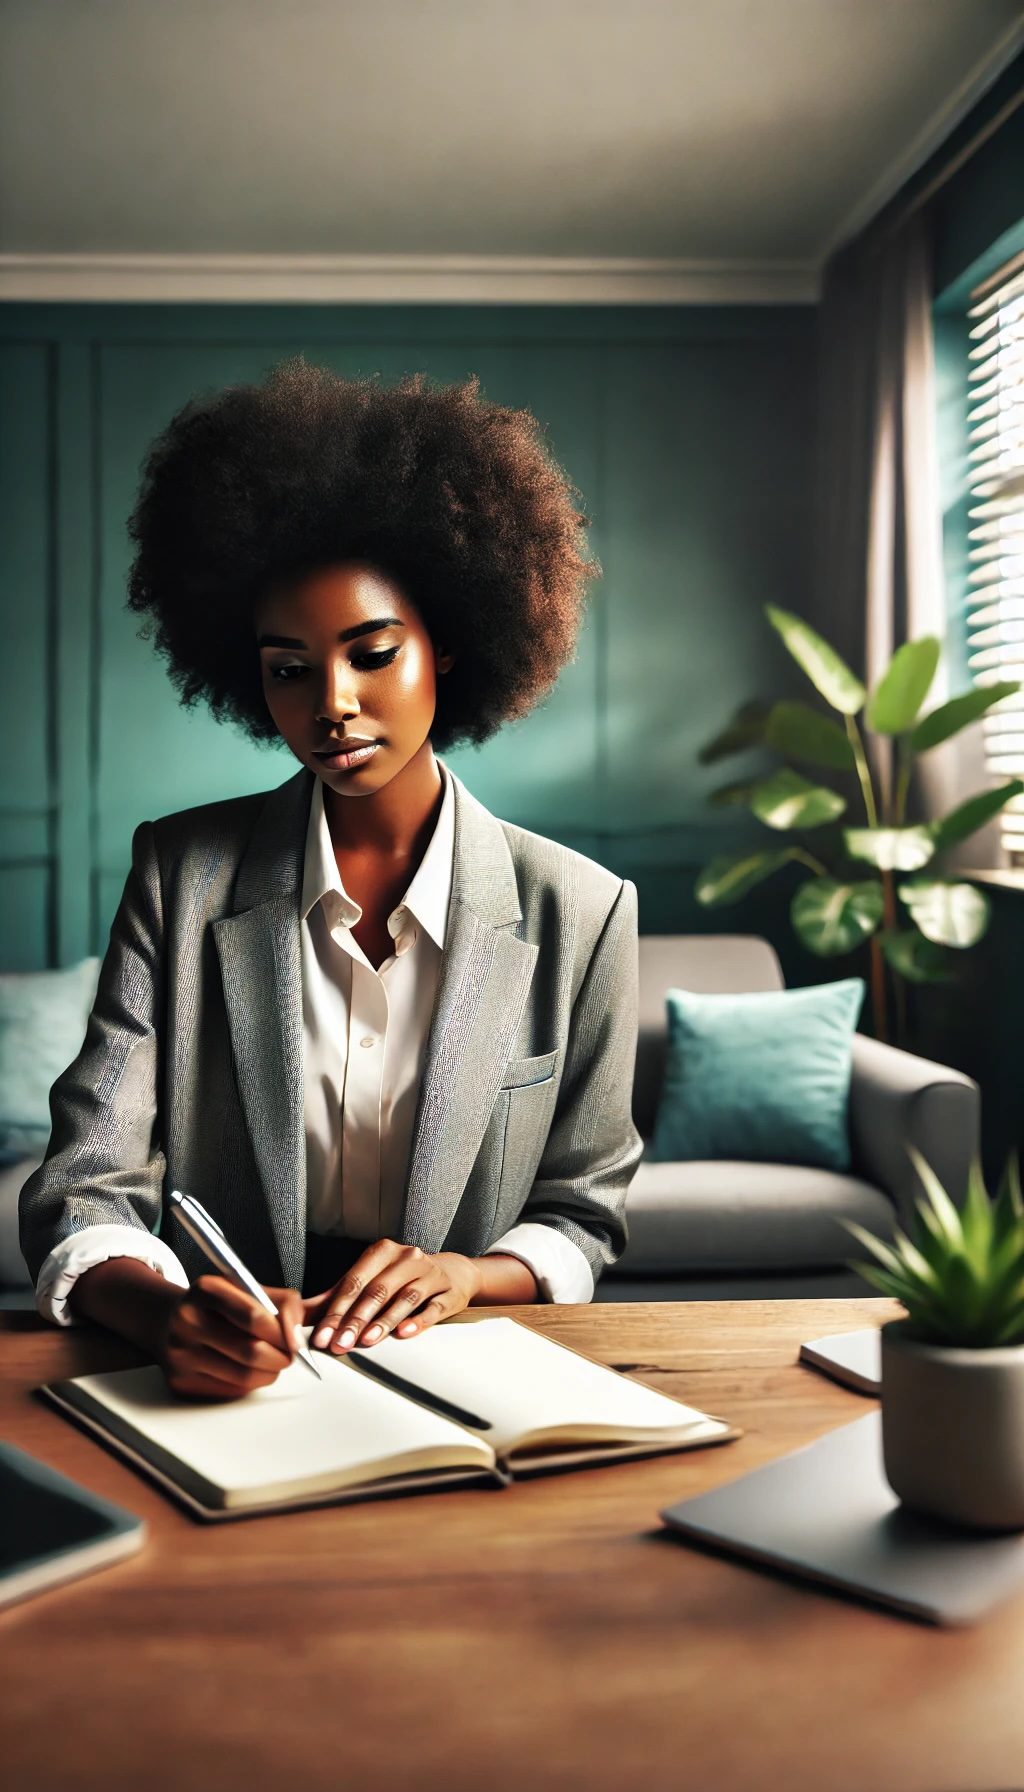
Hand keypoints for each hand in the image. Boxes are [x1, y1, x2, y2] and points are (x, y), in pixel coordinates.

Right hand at [154, 1275, 305, 1401]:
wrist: (168, 1321)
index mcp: (206, 1290)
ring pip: (244, 1377)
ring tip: (271, 1361)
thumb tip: (299, 1338)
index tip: (296, 1340)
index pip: (254, 1317)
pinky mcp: (180, 1383)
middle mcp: (187, 1321)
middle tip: (289, 1354)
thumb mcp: (248, 1288)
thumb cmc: (219, 1306)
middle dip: (281, 1357)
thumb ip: (283, 1303)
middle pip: (251, 1352)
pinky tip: (248, 1369)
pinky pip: (230, 1392)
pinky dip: (249, 1384)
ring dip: (269, 1373)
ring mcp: (180, 1355)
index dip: (283, 1332)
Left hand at [304, 1239, 482, 1352]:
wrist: (451, 1273)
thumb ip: (336, 1297)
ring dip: (384, 1320)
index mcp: (382, 1252)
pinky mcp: (449, 1292)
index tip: (322, 1336)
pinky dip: (419, 1320)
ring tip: (367, 1341)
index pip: (354, 1282)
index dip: (336, 1310)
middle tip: (340, 1344)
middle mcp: (407, 1257)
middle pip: (377, 1290)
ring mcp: (431, 1273)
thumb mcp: (370, 1280)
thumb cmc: (401, 1279)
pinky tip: (404, 1333)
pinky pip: (433, 1307)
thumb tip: (297, 1315)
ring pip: (405, 1298)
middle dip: (355, 1320)